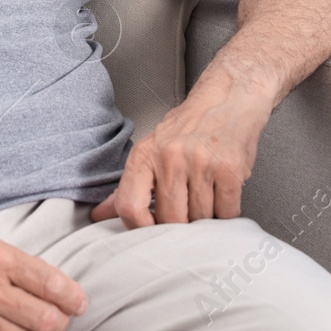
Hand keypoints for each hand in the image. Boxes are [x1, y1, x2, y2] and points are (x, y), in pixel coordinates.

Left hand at [90, 83, 269, 226]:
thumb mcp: (152, 148)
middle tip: (189, 210)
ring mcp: (200, 163)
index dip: (140, 229)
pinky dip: (227, 211)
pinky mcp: (230, 170)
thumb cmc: (189, 127)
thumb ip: (129, 185)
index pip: (130, 206)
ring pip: (200, 219)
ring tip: (208, 194)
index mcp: (145, 154)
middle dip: (181, 224)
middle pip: (170, 219)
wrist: (228, 98)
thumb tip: (100, 214)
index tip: (153, 232)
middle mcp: (169, 158)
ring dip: (206, 217)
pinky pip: (226, 213)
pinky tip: (224, 194)